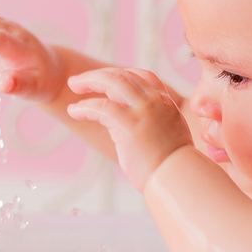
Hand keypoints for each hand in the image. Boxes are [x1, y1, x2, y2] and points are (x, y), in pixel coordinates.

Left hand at [66, 68, 192, 190]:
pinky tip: (74, 111)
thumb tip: (125, 123)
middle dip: (98, 75)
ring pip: (112, 82)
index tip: (104, 80)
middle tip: (78, 81)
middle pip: (123, 75)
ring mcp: (143, 111)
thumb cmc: (171, 165)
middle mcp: (155, 101)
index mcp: (165, 102)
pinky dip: (85, 106)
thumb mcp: (166, 133)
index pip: (142, 75)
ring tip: (73, 85)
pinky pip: (102, 107)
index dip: (121, 74)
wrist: (178, 178)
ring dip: (89, 81)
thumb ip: (149, 121)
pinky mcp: (130, 126)